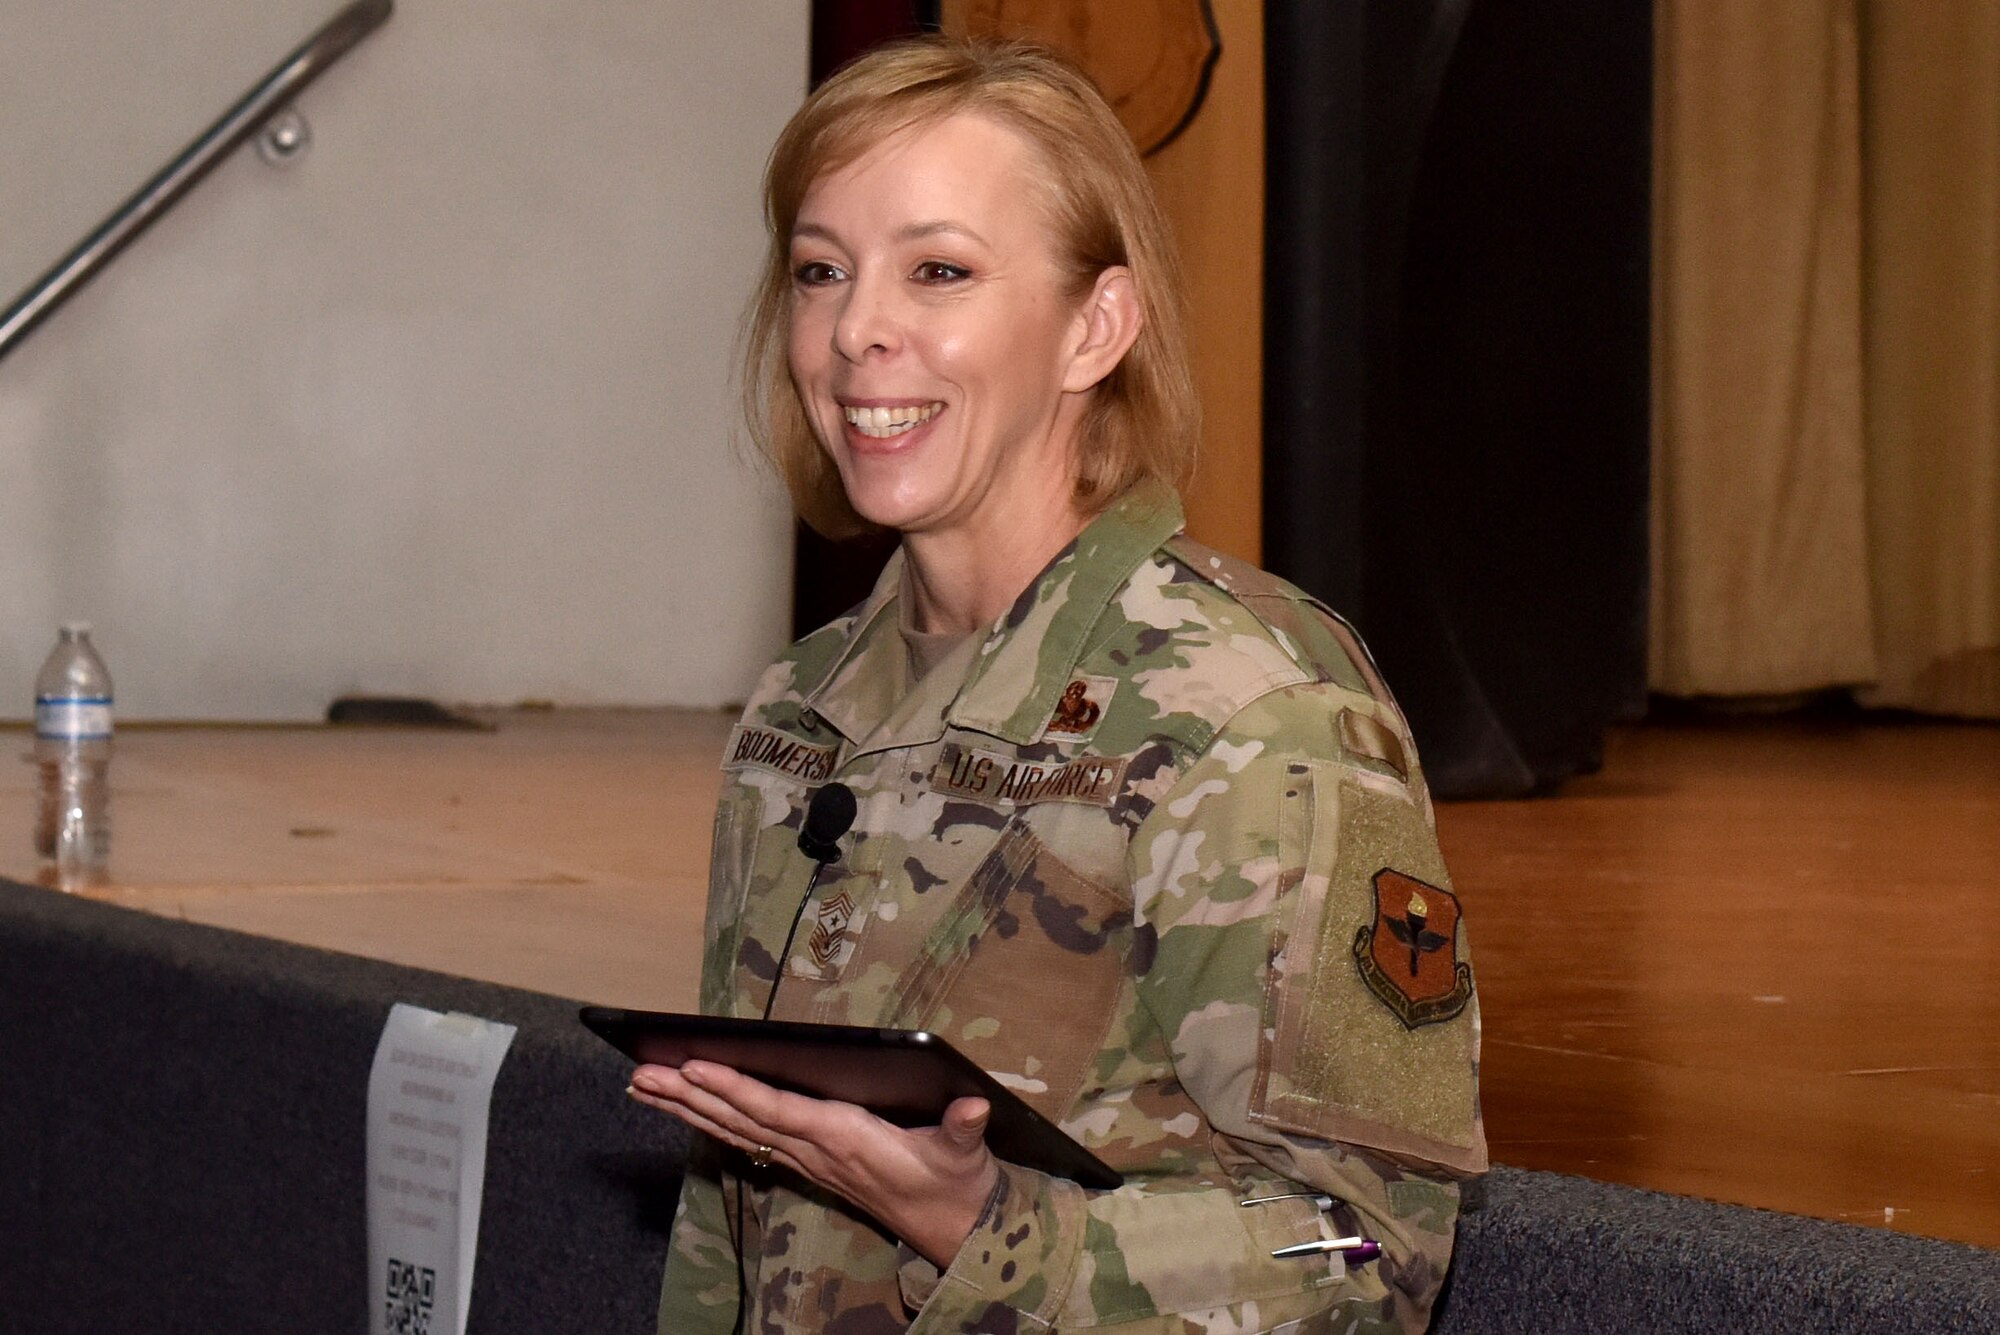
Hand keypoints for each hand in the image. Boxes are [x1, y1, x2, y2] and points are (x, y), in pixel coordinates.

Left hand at [628, 1060, 1000, 1267]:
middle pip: (739, 1119)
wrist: (954, 1227)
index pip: (777, 1109)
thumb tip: (972, 1106)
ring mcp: (807, 1159)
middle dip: (689, 1096)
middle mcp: (815, 1150)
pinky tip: (686, 1108)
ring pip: (734, 1130)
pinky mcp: (808, 1162)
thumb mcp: (964, 1154)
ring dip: (687, 1108)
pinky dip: (711, 1121)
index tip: (694, 1067)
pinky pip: (747, 1139)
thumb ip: (963, 1129)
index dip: (735, 1089)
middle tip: (641, 1074)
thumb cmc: (954, 1182)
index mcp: (845, 1138)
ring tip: (643, 1086)